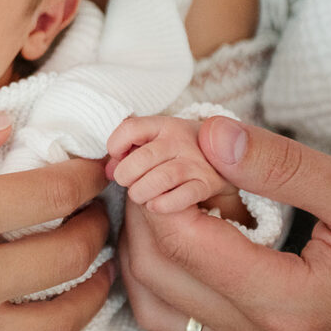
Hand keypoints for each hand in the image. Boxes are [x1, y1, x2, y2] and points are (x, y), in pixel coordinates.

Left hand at [107, 116, 236, 213]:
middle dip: (126, 175)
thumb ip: (128, 152)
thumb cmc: (177, 151)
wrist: (223, 158)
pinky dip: (163, 204)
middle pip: (143, 157)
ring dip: (142, 192)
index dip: (115, 144)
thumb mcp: (154, 143)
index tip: (117, 157)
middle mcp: (180, 139)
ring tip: (139, 195)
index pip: (130, 128)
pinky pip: (183, 196)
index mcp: (162, 125)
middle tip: (126, 182)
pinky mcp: (209, 182)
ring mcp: (196, 160)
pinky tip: (155, 206)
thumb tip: (108, 170)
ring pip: (161, 178)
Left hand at [119, 116, 330, 330]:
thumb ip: (282, 166)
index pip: (179, 236)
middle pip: (153, 268)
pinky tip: (176, 245)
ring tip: (164, 194)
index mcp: (286, 300)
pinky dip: (158, 284)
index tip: (165, 143)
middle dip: (140, 205)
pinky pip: (178, 329)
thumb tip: (211, 136)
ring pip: (154, 304)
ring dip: (140, 245)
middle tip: (158, 159)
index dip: (157, 181)